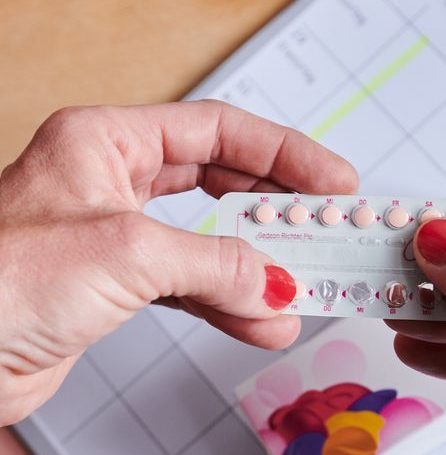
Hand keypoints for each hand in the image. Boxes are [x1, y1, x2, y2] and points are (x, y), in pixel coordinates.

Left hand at [0, 100, 357, 425]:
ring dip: (257, 270)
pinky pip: (192, 288)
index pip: (217, 131)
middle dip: (275, 210)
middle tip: (323, 225)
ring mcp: (119, 237)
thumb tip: (275, 283)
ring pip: (210, 243)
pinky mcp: (119, 287)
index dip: (282, 153)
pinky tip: (260, 322)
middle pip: (221, 183)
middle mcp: (114, 182)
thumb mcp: (125, 252)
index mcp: (107, 142)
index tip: (329, 177)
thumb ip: (214, 264)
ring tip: (300, 288)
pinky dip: (229, 306)